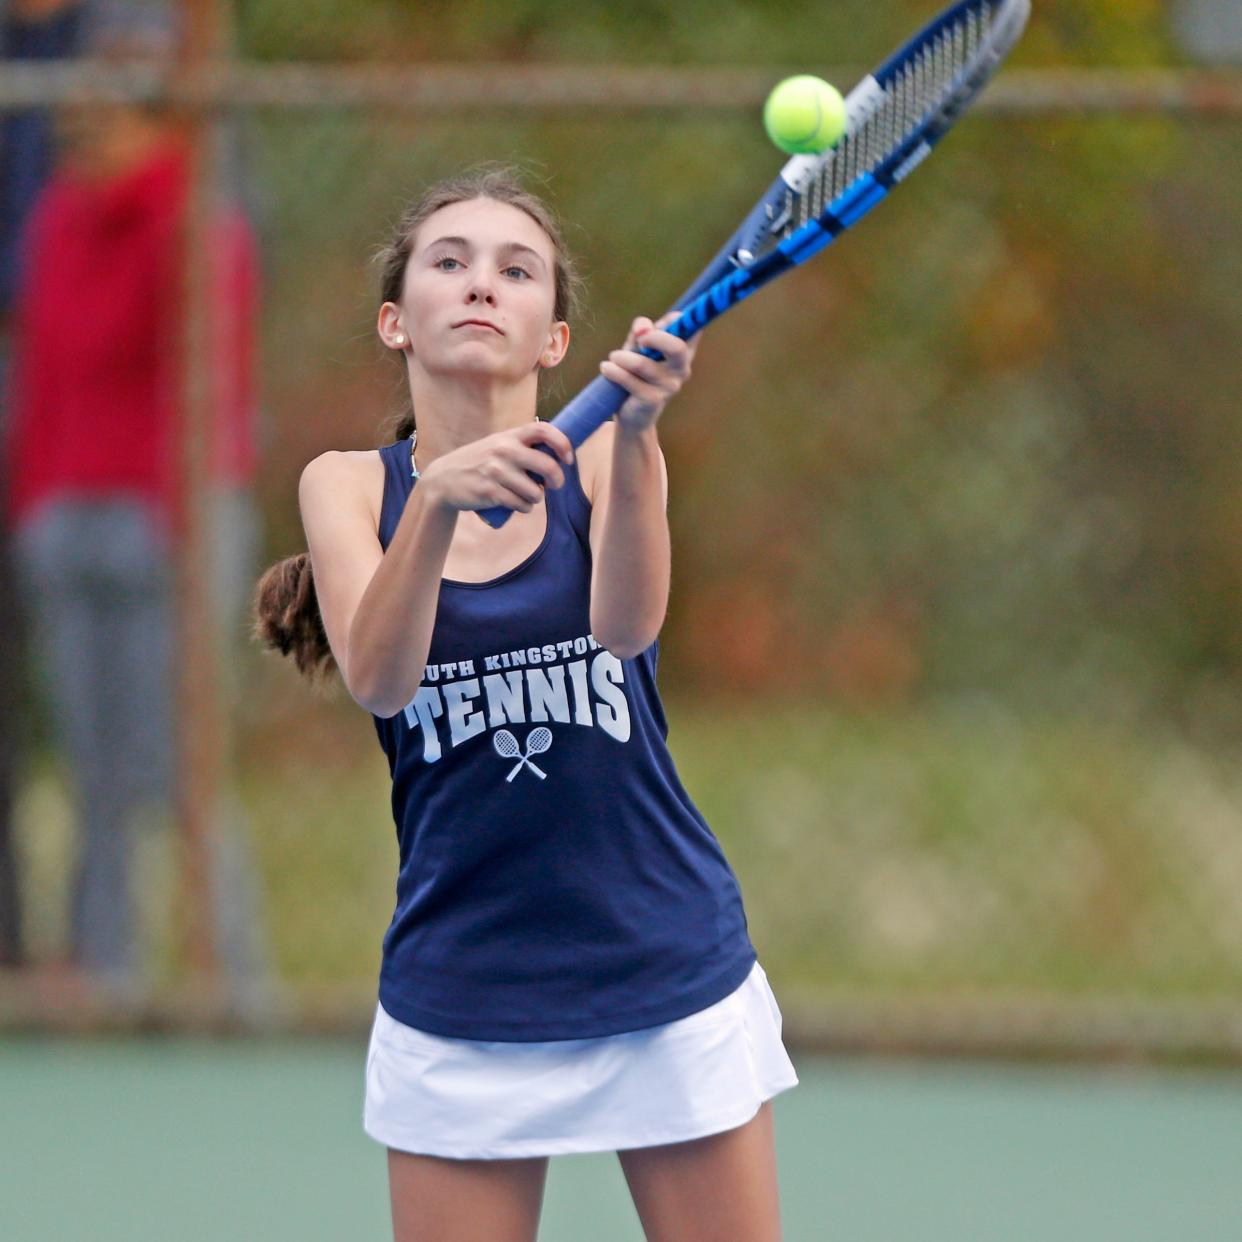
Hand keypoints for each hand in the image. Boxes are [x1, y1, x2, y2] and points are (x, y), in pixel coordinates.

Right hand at [418, 422, 574, 514]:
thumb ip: (522, 447)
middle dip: (557, 480)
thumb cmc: (478, 463)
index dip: (563, 444)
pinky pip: (521, 505)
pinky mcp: (491, 492)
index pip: (544, 431)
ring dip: (535, 499)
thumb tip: (556, 457)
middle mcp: (504, 451)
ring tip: (524, 495)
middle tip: (554, 486)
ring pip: (536, 493)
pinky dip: (523, 508)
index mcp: (509, 436)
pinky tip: (514, 504)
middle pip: (548, 466)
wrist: (443, 480)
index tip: (568, 458)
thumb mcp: (497, 446)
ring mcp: (497, 471)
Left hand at [599, 312, 699, 431]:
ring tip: (613, 358)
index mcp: (683, 353)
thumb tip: (642, 328)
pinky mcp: (652, 400)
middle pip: (677, 347)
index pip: (693, 329)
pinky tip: (606, 368)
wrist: (633, 415)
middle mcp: (681, 369)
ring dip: (621, 357)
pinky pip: (628, 379)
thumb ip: (641, 332)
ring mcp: (669, 386)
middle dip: (654, 337)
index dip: (676, 320)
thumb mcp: (638, 349)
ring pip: (642, 363)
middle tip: (638, 339)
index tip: (655, 323)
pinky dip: (613, 371)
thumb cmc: (637, 375)